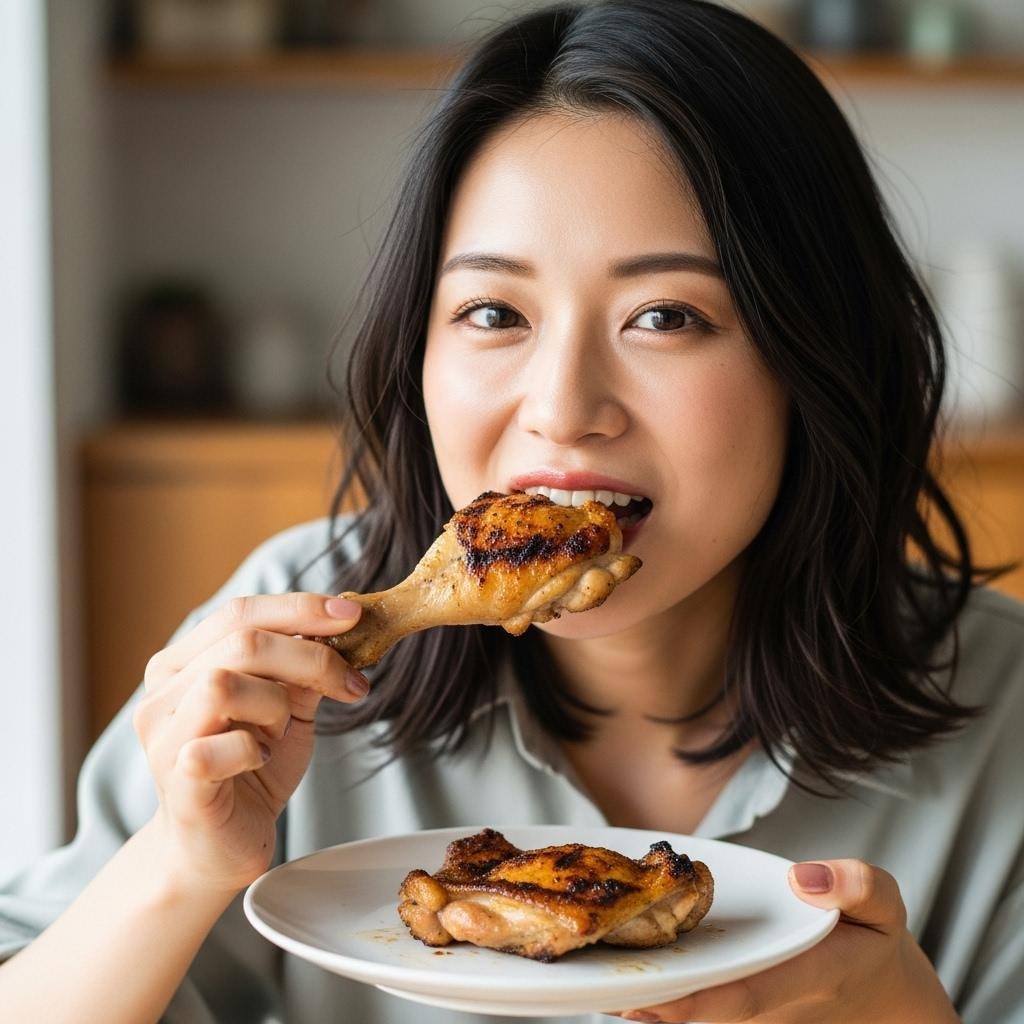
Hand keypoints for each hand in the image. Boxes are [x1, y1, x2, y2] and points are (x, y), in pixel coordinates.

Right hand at [132, 593, 367, 895]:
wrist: (218, 847)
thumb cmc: (249, 770)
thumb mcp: (286, 708)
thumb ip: (302, 669)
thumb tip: (343, 625)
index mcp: (184, 663)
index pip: (241, 612)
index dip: (300, 608)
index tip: (353, 615)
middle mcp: (163, 693)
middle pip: (242, 641)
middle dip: (310, 657)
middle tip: (350, 684)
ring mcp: (164, 737)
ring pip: (225, 683)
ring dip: (275, 704)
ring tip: (281, 732)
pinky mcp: (177, 781)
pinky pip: (221, 747)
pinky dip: (256, 749)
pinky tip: (261, 760)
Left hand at [612, 859, 958, 1022]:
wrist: (881, 995)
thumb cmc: (874, 940)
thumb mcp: (884, 905)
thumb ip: (856, 885)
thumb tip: (805, 877)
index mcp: (808, 973)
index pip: (749, 990)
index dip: (701, 997)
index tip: (658, 997)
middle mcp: (773, 998)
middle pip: (708, 1005)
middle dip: (656, 1001)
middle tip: (600, 990)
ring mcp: (754, 1006)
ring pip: (696, 1006)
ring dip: (647, 998)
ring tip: (590, 980)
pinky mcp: (739, 1001)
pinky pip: (697, 998)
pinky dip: (658, 990)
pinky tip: (611, 971)